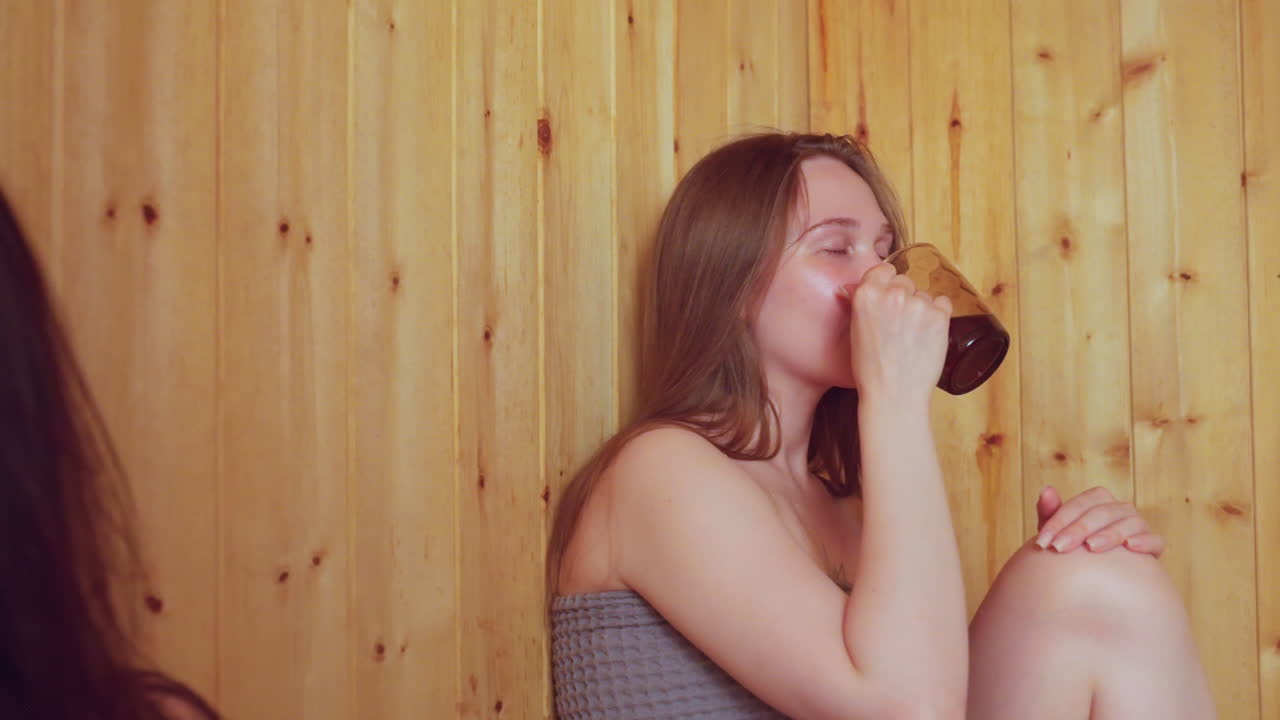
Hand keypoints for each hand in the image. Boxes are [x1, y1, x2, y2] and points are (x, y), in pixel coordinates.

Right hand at [844, 264, 951, 406]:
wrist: (893, 394)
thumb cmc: (870, 369)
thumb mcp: (855, 331)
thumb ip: (857, 303)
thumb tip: (851, 287)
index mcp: (867, 294)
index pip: (882, 270)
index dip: (885, 283)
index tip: (887, 297)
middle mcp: (893, 294)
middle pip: (904, 281)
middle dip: (903, 297)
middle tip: (900, 324)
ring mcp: (918, 304)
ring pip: (923, 295)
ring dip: (921, 309)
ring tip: (913, 336)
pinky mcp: (940, 316)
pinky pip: (943, 304)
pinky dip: (939, 315)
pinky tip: (929, 334)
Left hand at [1034, 486, 1164, 556]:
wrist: (1101, 575)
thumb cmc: (1075, 549)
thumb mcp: (1060, 533)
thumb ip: (1051, 513)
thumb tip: (1046, 489)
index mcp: (1099, 501)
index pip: (1081, 502)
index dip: (1060, 520)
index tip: (1043, 541)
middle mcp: (1121, 509)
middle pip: (1102, 512)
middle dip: (1078, 529)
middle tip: (1059, 548)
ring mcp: (1140, 525)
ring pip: (1129, 522)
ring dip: (1110, 533)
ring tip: (1091, 547)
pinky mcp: (1154, 545)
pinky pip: (1156, 540)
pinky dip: (1145, 541)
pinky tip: (1130, 547)